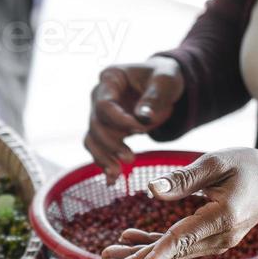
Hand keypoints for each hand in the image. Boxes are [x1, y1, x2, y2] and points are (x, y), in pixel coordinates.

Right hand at [86, 56, 184, 181]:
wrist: (162, 86)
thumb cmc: (164, 78)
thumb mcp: (165, 81)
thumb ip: (154, 97)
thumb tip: (143, 118)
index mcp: (110, 78)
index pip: (104, 105)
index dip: (120, 121)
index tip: (142, 130)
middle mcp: (98, 96)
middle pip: (95, 125)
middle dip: (111, 144)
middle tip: (130, 158)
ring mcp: (99, 115)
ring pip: (92, 139)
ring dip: (103, 158)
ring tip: (117, 174)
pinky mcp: (105, 131)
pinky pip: (98, 149)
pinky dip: (104, 164)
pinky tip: (112, 180)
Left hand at [102, 148, 257, 258]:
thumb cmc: (250, 166)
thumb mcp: (219, 161)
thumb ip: (185, 178)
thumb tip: (150, 190)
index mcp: (222, 217)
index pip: (183, 240)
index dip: (156, 256)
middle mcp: (219, 237)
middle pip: (172, 251)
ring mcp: (215, 242)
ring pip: (172, 251)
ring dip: (141, 253)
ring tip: (109, 253)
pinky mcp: (210, 239)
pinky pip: (179, 245)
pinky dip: (154, 243)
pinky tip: (130, 237)